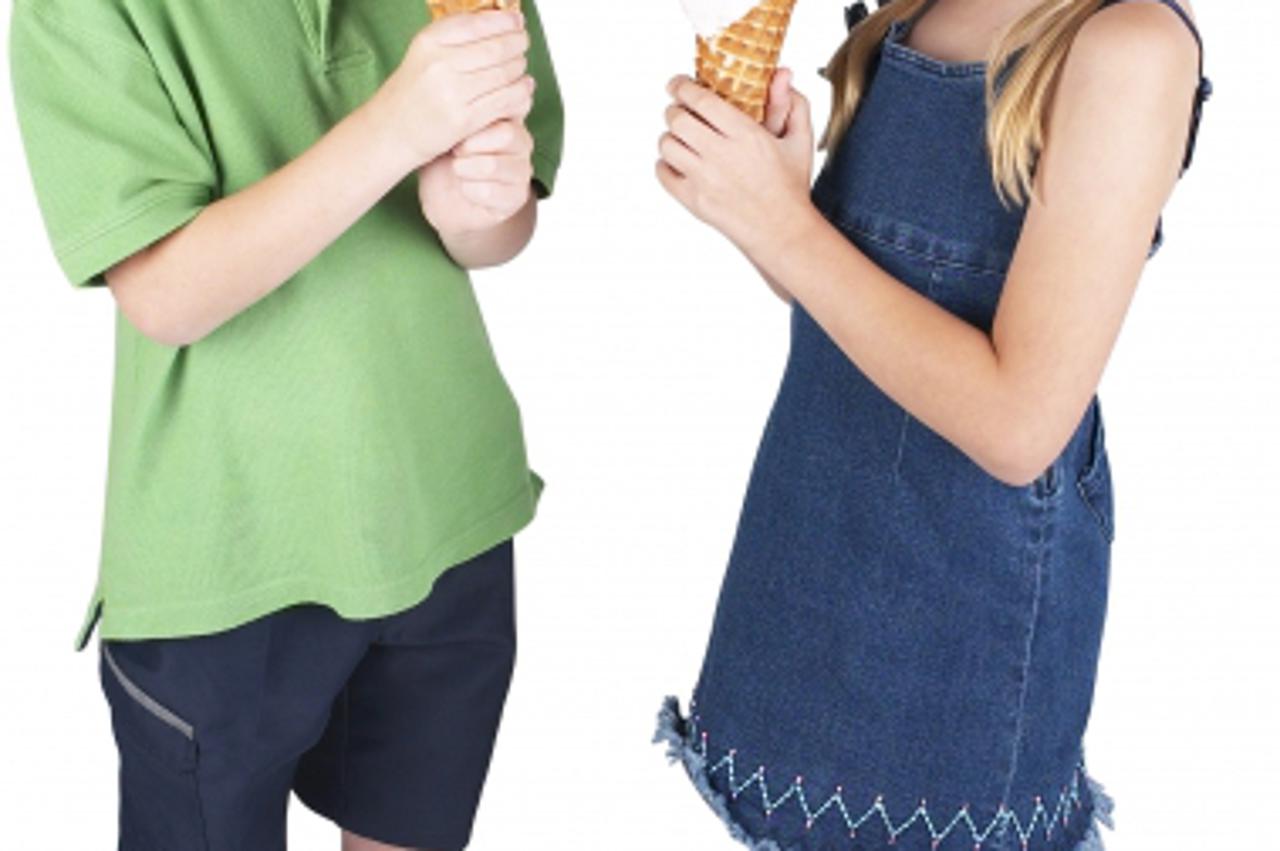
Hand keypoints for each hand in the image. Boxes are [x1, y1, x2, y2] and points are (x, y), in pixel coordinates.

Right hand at [374, 10, 535, 170]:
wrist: (392, 130)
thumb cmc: (413, 91)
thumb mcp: (425, 52)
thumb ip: (456, 35)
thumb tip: (497, 19)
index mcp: (430, 42)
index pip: (477, 23)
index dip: (504, 20)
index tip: (517, 20)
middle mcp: (440, 64)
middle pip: (496, 48)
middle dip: (517, 43)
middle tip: (523, 42)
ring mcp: (452, 93)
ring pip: (504, 74)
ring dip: (520, 67)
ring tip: (521, 64)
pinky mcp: (464, 119)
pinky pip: (504, 100)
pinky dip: (520, 91)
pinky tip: (524, 86)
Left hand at [419, 118, 535, 235]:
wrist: (442, 197)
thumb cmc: (445, 159)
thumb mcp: (448, 131)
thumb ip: (462, 116)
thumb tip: (463, 107)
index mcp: (508, 119)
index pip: (502, 110)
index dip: (473, 123)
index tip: (456, 133)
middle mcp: (522, 144)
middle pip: (506, 135)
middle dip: (470, 145)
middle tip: (455, 152)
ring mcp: (522, 171)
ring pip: (493, 165)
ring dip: (466, 169)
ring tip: (458, 171)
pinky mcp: (517, 197)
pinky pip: (489, 192)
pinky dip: (468, 190)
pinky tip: (465, 189)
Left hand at [656, 70, 815, 258]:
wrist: (781, 230)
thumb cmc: (790, 185)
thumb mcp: (800, 140)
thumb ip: (793, 103)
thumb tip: (782, 74)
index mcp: (746, 135)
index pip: (701, 100)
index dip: (682, 87)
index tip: (677, 84)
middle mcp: (721, 155)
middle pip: (677, 119)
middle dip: (675, 110)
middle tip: (681, 111)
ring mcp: (703, 180)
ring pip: (666, 144)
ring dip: (670, 136)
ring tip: (681, 138)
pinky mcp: (693, 200)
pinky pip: (662, 173)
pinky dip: (665, 163)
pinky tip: (680, 162)